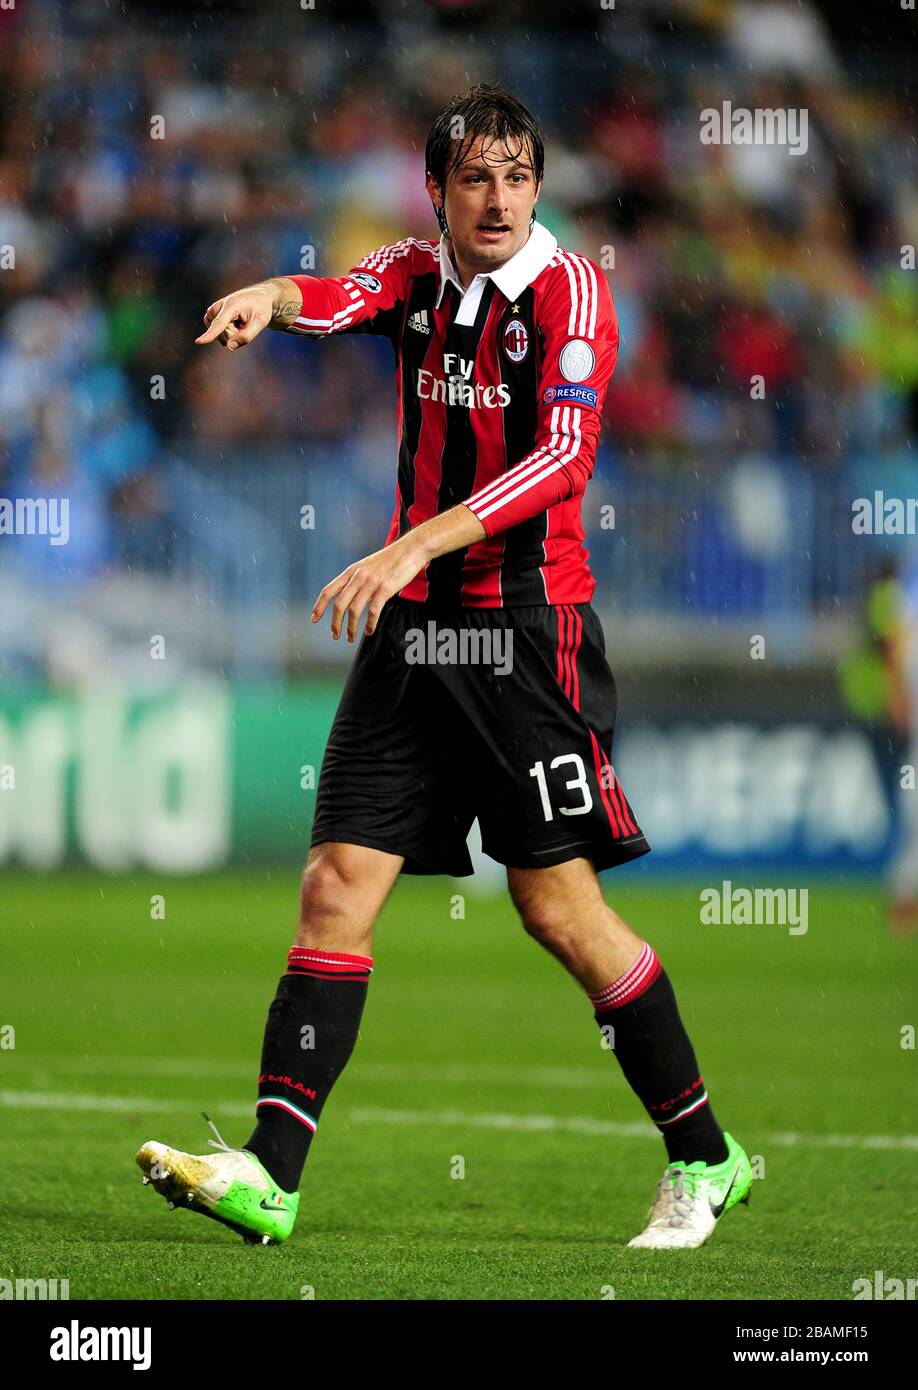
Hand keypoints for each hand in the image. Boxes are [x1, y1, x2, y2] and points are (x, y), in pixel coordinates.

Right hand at [195, 285, 275, 350]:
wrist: (258, 297)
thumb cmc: (260, 309)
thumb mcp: (260, 322)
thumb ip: (246, 337)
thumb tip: (228, 347)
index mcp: (231, 305)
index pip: (219, 323)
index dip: (209, 334)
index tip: (198, 342)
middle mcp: (218, 306)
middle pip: (224, 335)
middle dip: (236, 334)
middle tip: (245, 322)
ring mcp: (212, 311)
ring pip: (220, 335)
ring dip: (232, 333)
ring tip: (239, 321)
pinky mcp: (210, 316)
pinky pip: (217, 334)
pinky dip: (227, 332)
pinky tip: (233, 322)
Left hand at [312, 535, 428, 641]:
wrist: (411, 549)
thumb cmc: (391, 559)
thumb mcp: (367, 566)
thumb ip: (357, 580)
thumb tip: (350, 598)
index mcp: (351, 571)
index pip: (329, 590)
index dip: (319, 606)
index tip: (314, 619)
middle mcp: (358, 577)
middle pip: (339, 604)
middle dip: (335, 623)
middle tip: (335, 635)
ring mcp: (371, 583)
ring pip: (354, 610)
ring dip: (351, 628)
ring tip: (350, 637)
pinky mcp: (385, 588)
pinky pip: (373, 611)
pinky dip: (369, 624)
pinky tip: (369, 631)